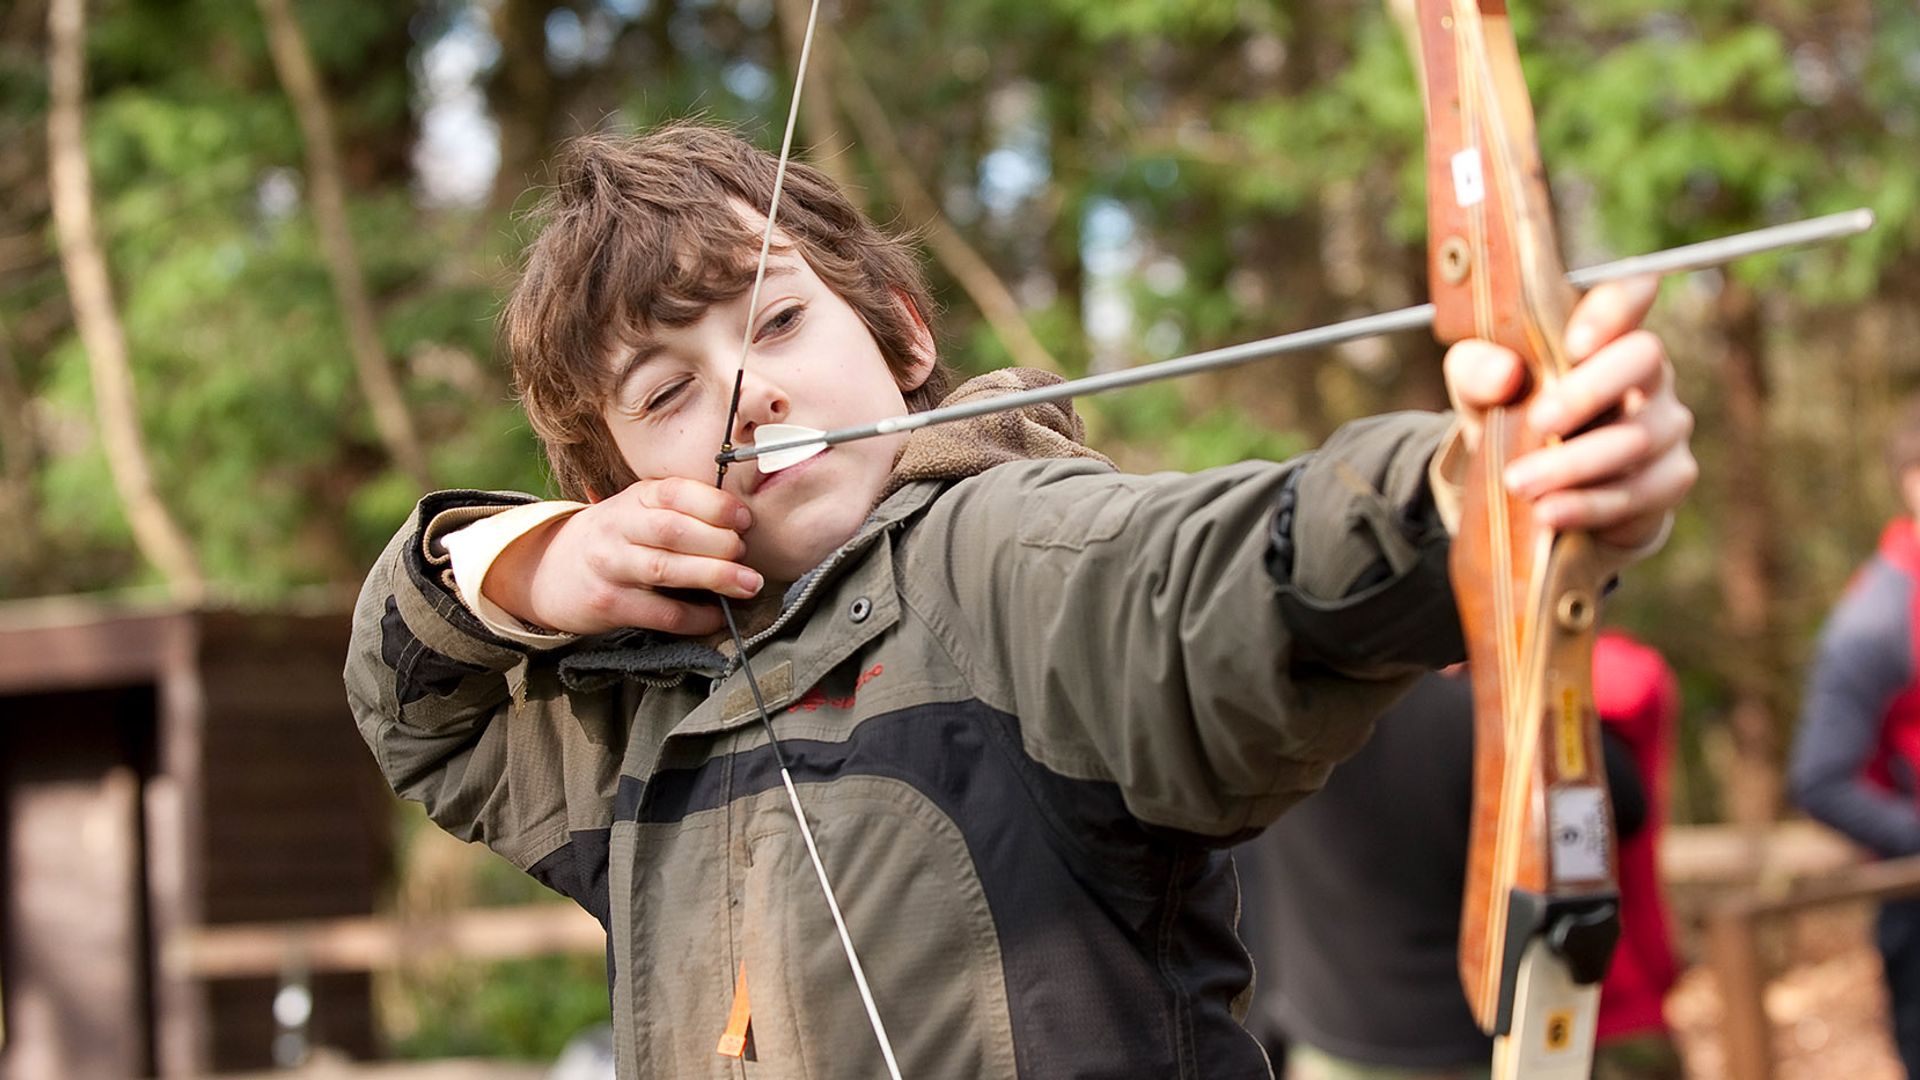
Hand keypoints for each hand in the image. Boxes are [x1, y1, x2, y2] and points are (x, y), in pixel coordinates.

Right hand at [484, 478, 762, 636]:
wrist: (550, 570)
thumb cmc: (615, 538)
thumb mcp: (638, 510)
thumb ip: (681, 510)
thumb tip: (744, 525)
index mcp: (634, 498)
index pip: (674, 492)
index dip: (714, 504)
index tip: (745, 518)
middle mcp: (619, 527)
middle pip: (673, 530)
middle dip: (718, 542)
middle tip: (746, 554)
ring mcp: (612, 566)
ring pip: (666, 569)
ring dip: (714, 576)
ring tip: (748, 584)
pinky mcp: (610, 604)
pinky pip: (661, 614)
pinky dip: (695, 618)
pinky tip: (718, 615)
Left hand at [1443, 275, 1696, 550]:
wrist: (1535, 487)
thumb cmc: (1513, 414)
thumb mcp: (1477, 389)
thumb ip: (1478, 369)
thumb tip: (1505, 373)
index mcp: (1604, 331)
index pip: (1631, 293)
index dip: (1614, 308)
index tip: (1574, 342)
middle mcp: (1648, 371)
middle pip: (1643, 359)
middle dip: (1587, 392)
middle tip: (1539, 422)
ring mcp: (1666, 424)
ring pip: (1636, 438)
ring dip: (1574, 464)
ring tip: (1520, 482)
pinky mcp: (1669, 478)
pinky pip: (1639, 492)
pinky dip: (1589, 505)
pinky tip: (1550, 512)